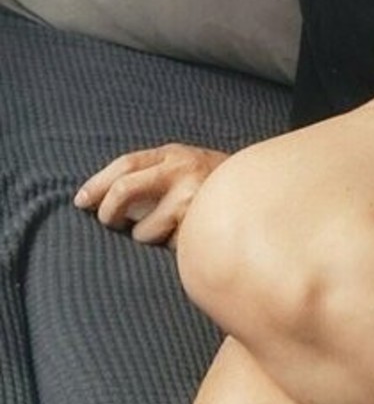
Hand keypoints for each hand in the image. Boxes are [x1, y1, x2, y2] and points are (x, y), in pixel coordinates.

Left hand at [73, 145, 228, 248]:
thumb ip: (155, 174)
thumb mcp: (188, 167)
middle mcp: (182, 170)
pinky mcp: (199, 227)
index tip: (81, 201)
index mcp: (174, 154)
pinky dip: (172, 248)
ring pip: (143, 230)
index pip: (125, 165)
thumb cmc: (217, 187)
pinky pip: (166, 247)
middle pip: (124, 190)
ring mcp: (191, 198)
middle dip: (108, 212)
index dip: (98, 184)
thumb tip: (104, 199)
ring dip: (149, 237)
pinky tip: (189, 239)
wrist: (263, 196)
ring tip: (171, 231)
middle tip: (108, 223)